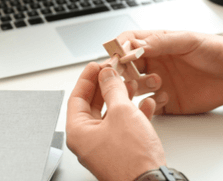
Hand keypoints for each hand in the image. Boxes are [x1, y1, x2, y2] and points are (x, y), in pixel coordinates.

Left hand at [66, 63, 165, 180]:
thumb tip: (107, 74)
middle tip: (114, 72)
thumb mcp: (122, 112)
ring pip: (110, 114)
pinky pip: (123, 126)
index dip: (87, 78)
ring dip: (121, 98)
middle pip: (93, 104)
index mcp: (78, 131)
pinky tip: (145, 105)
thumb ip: (112, 89)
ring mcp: (104, 146)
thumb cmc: (132, 158)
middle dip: (106, 86)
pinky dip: (132, 114)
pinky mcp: (120, 150)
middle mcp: (88, 139)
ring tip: (132, 84)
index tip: (96, 65)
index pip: (76, 97)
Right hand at [118, 30, 222, 114]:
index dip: (119, 48)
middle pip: (126, 66)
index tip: (115, 55)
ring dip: (137, 86)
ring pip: (134, 86)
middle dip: (121, 70)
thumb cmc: (216, 51)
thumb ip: (161, 42)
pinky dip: (151, 103)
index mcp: (156, 45)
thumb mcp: (188, 40)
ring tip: (155, 83)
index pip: (128, 43)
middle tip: (122, 75)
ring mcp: (158, 82)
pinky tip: (165, 97)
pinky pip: (149, 105)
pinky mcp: (166, 101)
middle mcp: (154, 63)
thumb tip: (134, 46)